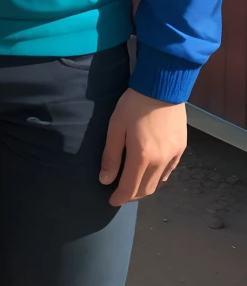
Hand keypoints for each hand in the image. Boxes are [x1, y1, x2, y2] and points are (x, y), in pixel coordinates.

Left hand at [99, 87, 186, 206]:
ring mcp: (173, 155)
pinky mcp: (181, 147)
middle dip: (132, 195)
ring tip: (133, 183)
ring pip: (158, 182)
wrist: (163, 85)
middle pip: (146, 189)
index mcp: (142, 157)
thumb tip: (105, 180)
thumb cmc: (134, 104)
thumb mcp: (116, 127)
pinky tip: (151, 172)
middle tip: (120, 194)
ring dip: (145, 187)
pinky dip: (159, 176)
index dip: (120, 198)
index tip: (111, 201)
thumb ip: (111, 156)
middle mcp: (160, 161)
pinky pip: (169, 170)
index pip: (130, 188)